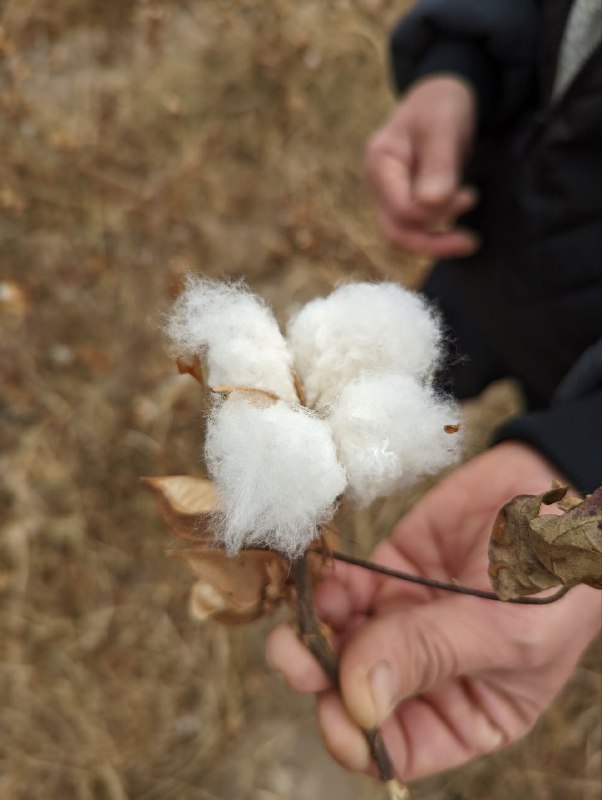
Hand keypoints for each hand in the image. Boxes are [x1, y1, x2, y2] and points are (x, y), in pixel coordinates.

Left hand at [266, 442, 600, 780]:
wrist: (558, 492)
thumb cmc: (557, 579)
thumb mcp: (505, 630)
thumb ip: (428, 655)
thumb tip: (357, 697)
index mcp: (469, 708)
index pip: (402, 745)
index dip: (361, 737)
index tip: (335, 710)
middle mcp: (428, 670)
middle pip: (358, 693)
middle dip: (322, 680)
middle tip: (296, 656)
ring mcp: (405, 618)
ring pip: (341, 641)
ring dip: (313, 634)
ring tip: (305, 617)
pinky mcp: (389, 569)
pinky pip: (344, 588)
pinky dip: (324, 588)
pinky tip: (320, 582)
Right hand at [364, 75, 478, 257]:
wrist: (441, 96)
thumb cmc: (440, 104)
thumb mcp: (442, 126)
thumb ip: (438, 165)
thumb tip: (434, 205)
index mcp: (379, 164)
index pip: (401, 209)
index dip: (435, 211)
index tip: (470, 196)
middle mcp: (379, 185)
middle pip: (396, 231)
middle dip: (431, 242)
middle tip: (471, 242)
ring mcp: (389, 195)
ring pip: (404, 235)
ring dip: (434, 243)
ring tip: (469, 241)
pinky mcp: (404, 201)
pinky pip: (414, 228)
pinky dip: (436, 234)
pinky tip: (459, 231)